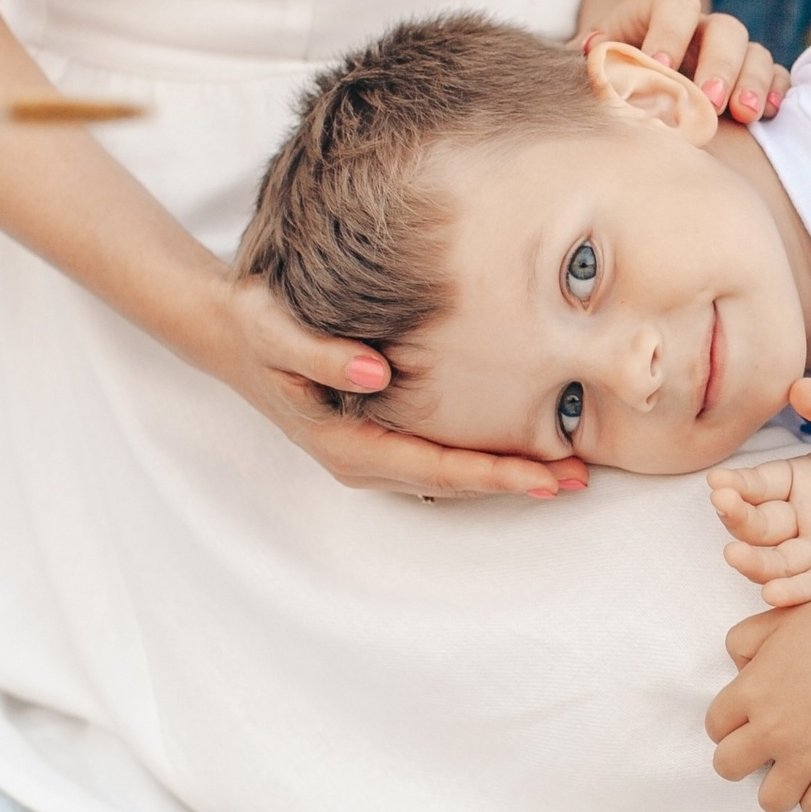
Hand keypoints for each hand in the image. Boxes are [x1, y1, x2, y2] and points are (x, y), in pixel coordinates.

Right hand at [212, 277, 585, 498]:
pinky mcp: (379, 440)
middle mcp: (363, 461)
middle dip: (519, 484)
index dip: (495, 473)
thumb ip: (321, 351)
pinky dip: (486, 459)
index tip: (546, 476)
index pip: (437, 466)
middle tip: (584, 479)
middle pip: (455, 482)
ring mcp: (371, 456)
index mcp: (346, 444)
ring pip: (452, 477)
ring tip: (572, 473)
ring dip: (510, 475)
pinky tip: (524, 451)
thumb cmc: (254, 327)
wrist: (226, 333)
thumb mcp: (274, 330)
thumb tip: (375, 370)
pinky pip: (442, 460)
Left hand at [584, 0, 791, 121]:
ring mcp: (731, 53)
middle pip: (726, 29)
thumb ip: (591, 54)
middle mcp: (703, 27)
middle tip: (708, 101)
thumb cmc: (610, 67)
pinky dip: (775, 92)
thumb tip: (591, 51)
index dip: (669, 33)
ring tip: (744, 115)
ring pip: (755, 52)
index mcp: (662, 10)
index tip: (658, 68)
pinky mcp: (751, 78)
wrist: (634, 79)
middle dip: (719, 65)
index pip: (675, 4)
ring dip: (752, 82)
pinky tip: (768, 116)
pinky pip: (776, 76)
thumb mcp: (594, 56)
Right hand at [708, 377, 810, 606]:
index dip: (736, 484)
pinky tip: (775, 593)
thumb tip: (798, 384)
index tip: (718, 483)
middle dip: (738, 518)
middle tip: (725, 506)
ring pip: (777, 561)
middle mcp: (801, 516)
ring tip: (736, 556)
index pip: (758, 483)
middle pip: (758, 524)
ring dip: (755, 562)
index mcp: (797, 479)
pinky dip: (796, 591)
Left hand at [708, 598, 810, 811]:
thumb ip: (744, 640)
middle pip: (727, 768)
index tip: (750, 720)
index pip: (715, 727)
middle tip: (766, 746)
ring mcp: (808, 755)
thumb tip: (739, 671)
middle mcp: (773, 728)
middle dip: (742, 758)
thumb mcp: (782, 617)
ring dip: (778, 786)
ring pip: (769, 800)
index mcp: (752, 691)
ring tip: (793, 768)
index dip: (730, 724)